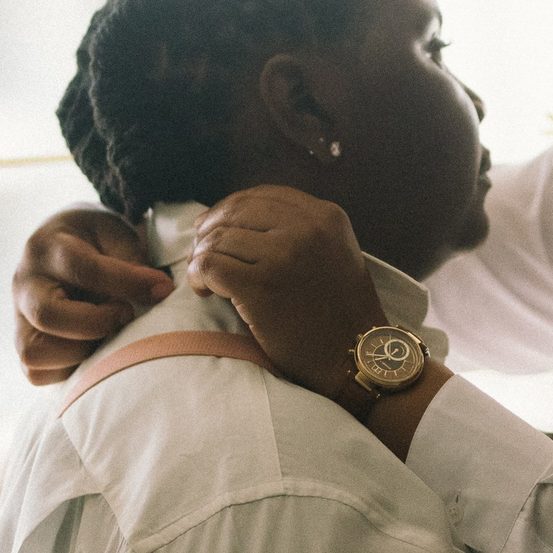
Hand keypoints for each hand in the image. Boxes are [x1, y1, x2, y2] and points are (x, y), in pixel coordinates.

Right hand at [12, 208, 172, 384]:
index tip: (161, 289)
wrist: (62, 244)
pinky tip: (93, 349)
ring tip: (107, 336)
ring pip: (34, 352)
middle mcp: (24, 284)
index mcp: (48, 249)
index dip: (127, 283)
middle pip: (47, 316)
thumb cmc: (95, 241)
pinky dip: (68, 370)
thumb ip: (133, 261)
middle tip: (126, 314)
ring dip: (80, 352)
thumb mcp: (116, 234)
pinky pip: (36, 372)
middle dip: (97, 324)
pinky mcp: (22, 344)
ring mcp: (18, 317)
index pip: (83, 270)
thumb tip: (158, 293)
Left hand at [187, 186, 390, 406]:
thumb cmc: (342, 312)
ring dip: (202, 257)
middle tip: (202, 253)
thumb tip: (236, 218)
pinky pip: (210, 265)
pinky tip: (205, 291)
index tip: (217, 227)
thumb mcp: (336, 252)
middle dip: (211, 230)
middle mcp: (305, 228)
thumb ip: (301, 230)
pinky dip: (198, 277)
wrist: (354, 357)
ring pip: (218, 238)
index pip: (262, 195)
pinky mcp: (260, 286)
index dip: (231, 208)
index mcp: (325, 216)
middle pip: (236, 211)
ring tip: (205, 279)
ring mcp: (283, 255)